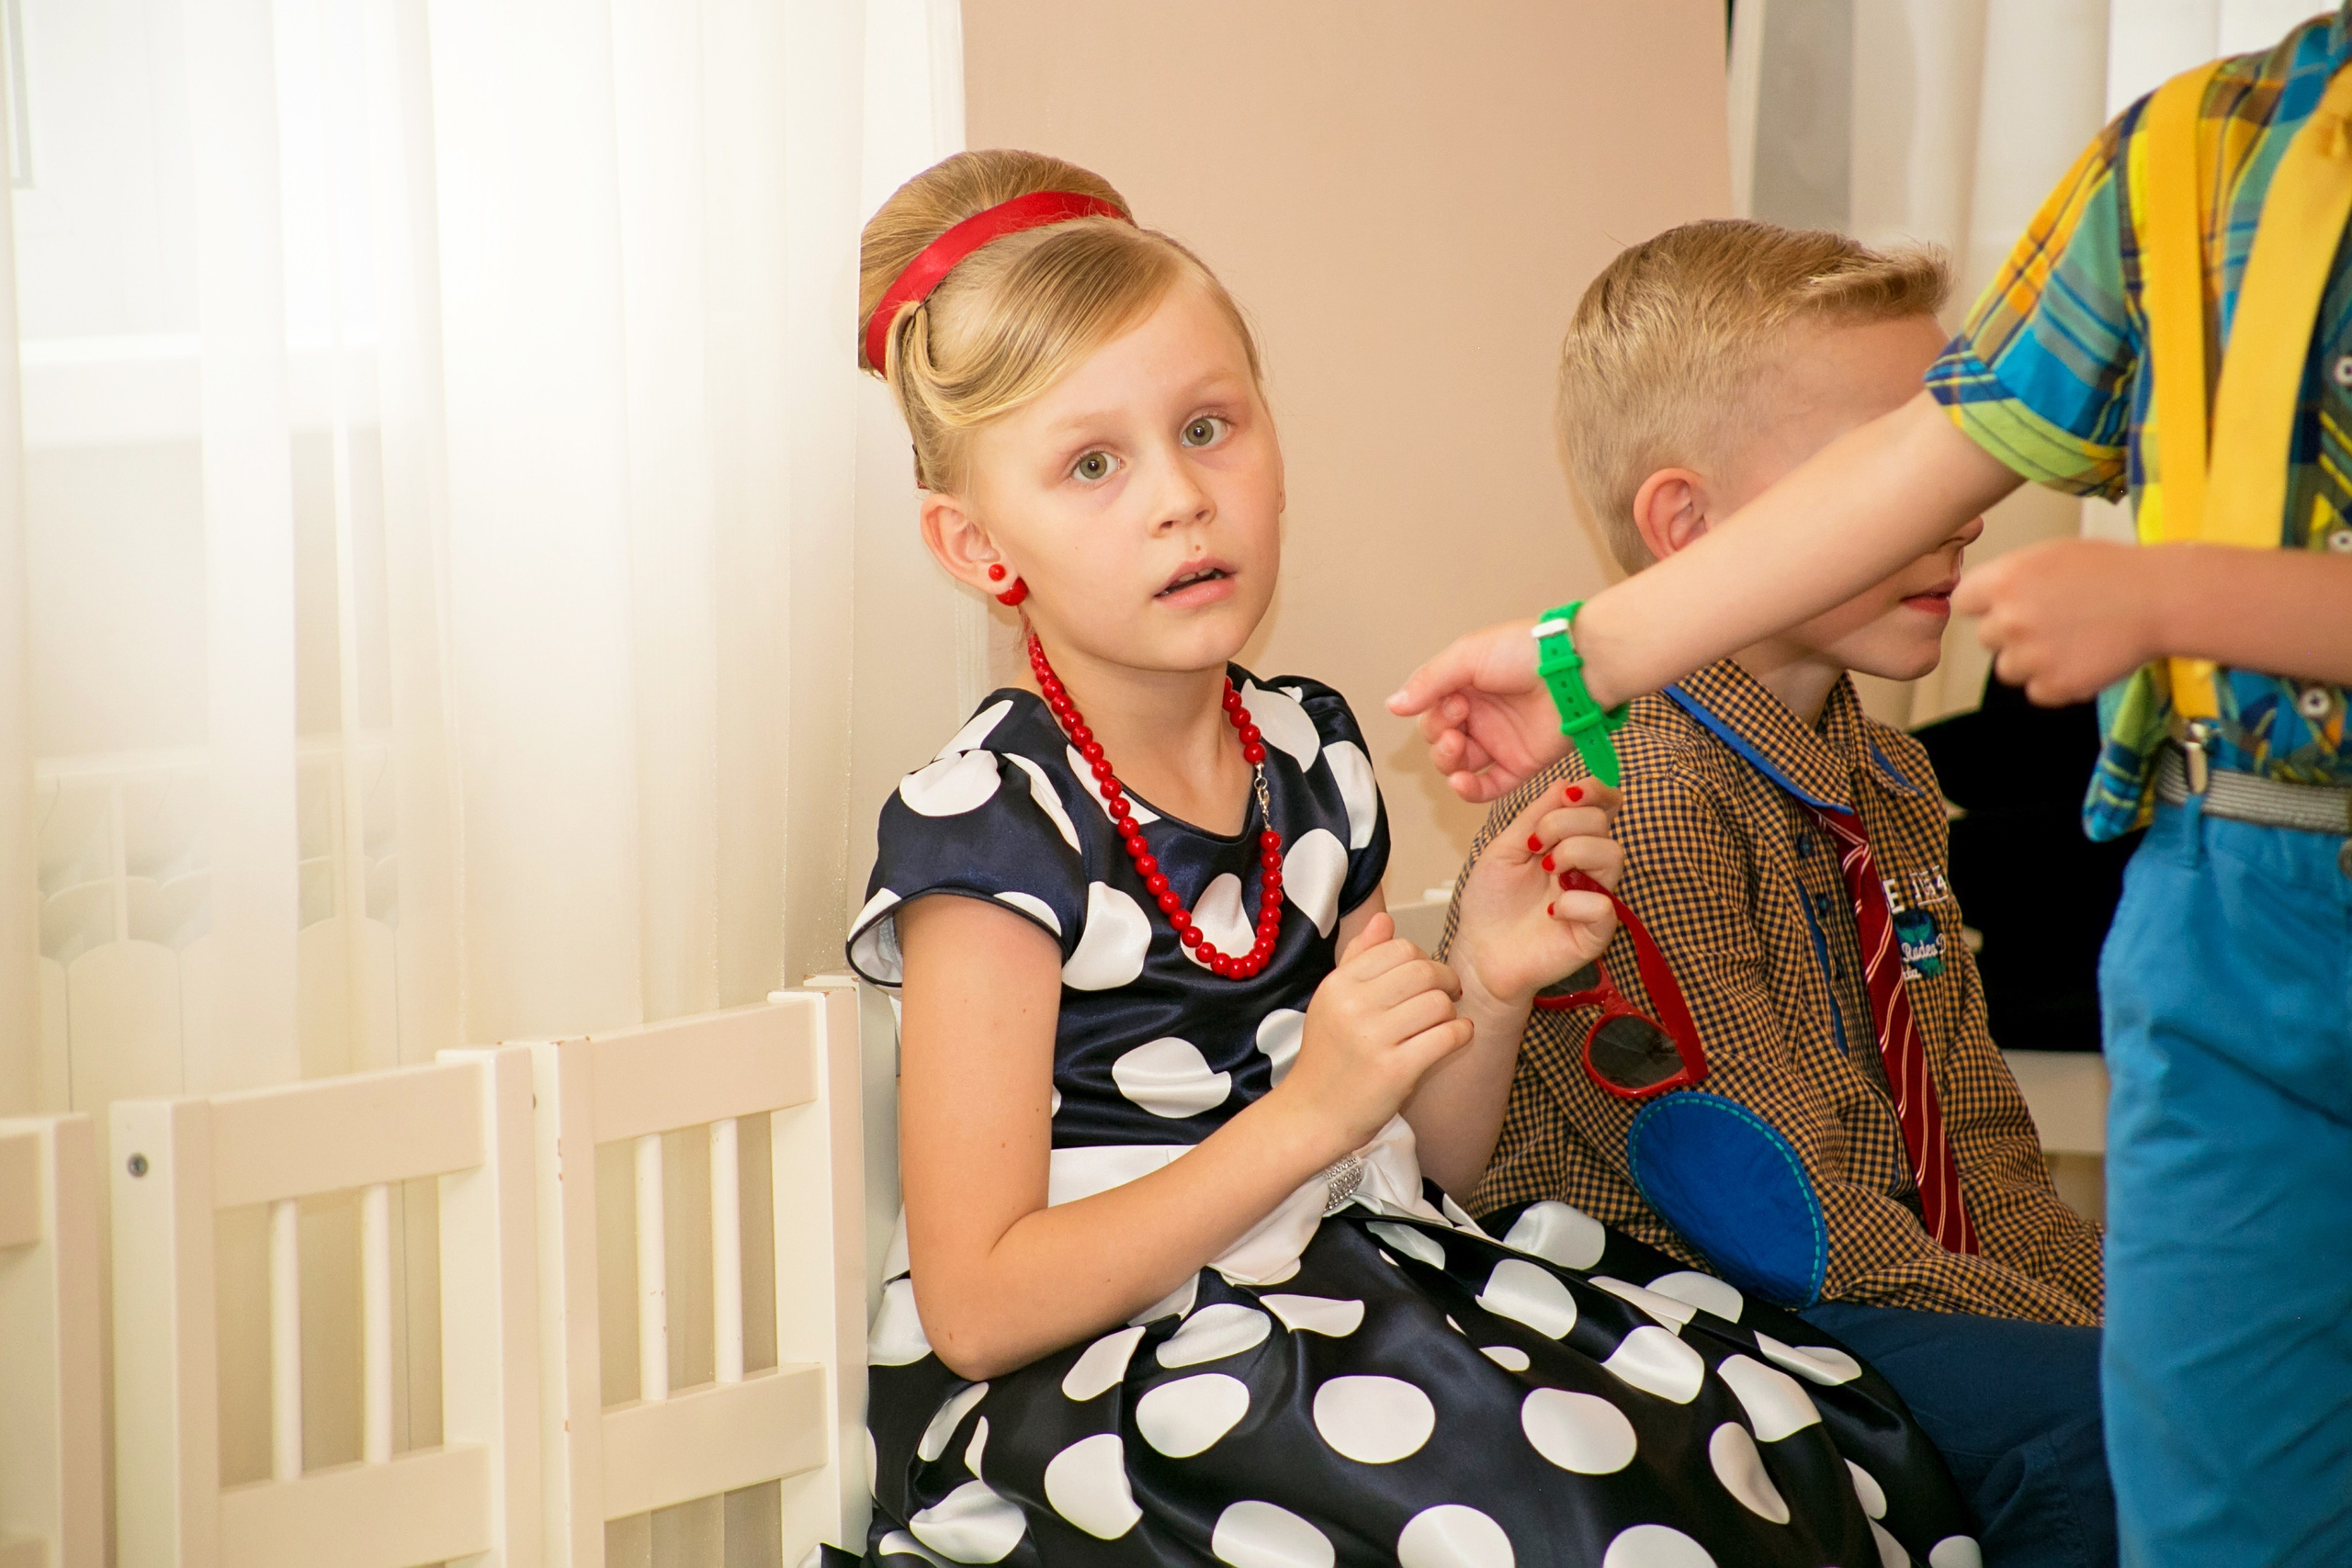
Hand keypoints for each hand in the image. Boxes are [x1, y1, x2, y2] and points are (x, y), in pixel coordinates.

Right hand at [1274, 913, 1470, 1158]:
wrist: (1313, 1114)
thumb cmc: (1328, 1057)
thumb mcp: (1332, 1001)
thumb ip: (1359, 957)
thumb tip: (1385, 920)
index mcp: (1338, 984)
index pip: (1398, 947)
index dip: (1422, 958)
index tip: (1427, 977)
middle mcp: (1353, 1007)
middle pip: (1423, 971)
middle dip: (1445, 980)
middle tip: (1448, 994)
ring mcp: (1374, 1039)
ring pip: (1438, 1003)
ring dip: (1451, 1011)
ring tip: (1443, 1022)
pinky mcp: (1396, 1070)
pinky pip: (1447, 1036)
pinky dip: (1461, 1033)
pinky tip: (1457, 1036)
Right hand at [1386, 619, 1567, 802]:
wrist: (1575, 670)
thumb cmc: (1524, 652)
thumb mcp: (1466, 657)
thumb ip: (1428, 682)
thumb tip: (1392, 705)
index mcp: (1465, 687)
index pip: (1431, 712)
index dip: (1433, 713)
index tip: (1454, 702)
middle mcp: (1480, 716)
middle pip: (1438, 740)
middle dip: (1438, 735)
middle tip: (1459, 719)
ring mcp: (1499, 742)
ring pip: (1457, 765)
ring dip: (1447, 760)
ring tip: (1456, 746)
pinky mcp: (1519, 765)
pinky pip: (1487, 787)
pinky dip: (1469, 789)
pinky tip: (1460, 782)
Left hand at [1447, 780, 1621, 1006]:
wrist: (1480, 951)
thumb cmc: (1491, 902)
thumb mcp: (1505, 848)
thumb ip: (1535, 816)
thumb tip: (1567, 782)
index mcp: (1569, 842)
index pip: (1601, 807)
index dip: (1596, 791)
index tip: (1571, 793)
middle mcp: (1587, 867)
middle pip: (1602, 824)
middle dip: (1565, 823)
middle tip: (1534, 846)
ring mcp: (1595, 897)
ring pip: (1612, 856)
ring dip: (1573, 853)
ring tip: (1546, 870)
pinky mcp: (1596, 933)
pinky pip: (1604, 906)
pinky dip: (1576, 902)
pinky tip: (1550, 912)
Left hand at [1952, 539, 2167, 703]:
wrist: (2160, 598)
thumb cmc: (2113, 571)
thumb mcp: (2051, 554)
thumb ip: (2010, 577)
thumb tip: (1984, 598)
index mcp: (2004, 580)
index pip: (1964, 601)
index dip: (1986, 605)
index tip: (2005, 606)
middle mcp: (2009, 619)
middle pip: (1986, 638)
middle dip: (2012, 633)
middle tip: (2053, 622)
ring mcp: (2030, 655)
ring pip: (2007, 669)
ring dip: (2032, 661)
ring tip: (2071, 641)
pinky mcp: (2053, 685)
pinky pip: (2037, 691)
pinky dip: (2056, 683)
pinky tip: (2082, 659)